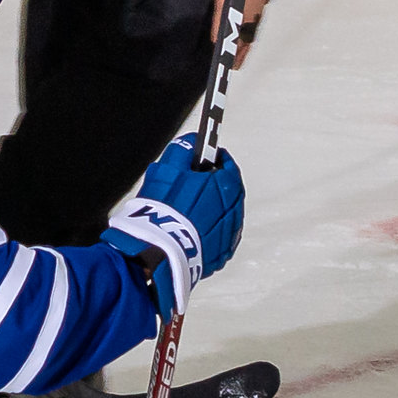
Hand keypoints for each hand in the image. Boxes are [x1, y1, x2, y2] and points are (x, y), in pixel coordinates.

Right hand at [100, 135, 243, 320]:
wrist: (161, 251)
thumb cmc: (164, 208)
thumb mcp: (167, 170)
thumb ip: (182, 151)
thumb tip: (192, 142)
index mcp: (227, 187)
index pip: (228, 166)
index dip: (214, 160)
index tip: (203, 158)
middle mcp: (235, 211)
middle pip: (227, 192)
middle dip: (212, 186)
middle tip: (190, 186)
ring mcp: (229, 235)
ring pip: (223, 216)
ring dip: (209, 211)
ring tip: (185, 212)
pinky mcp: (221, 255)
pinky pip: (217, 238)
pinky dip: (207, 232)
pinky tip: (188, 231)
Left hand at [177, 0, 268, 67]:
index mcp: (230, 9)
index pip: (224, 25)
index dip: (219, 35)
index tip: (215, 45)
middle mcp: (241, 19)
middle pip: (236, 39)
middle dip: (230, 50)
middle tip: (224, 65)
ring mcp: (250, 24)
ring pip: (245, 43)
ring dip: (239, 54)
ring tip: (232, 67)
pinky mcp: (255, 27)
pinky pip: (250, 42)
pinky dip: (245, 52)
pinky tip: (240, 61)